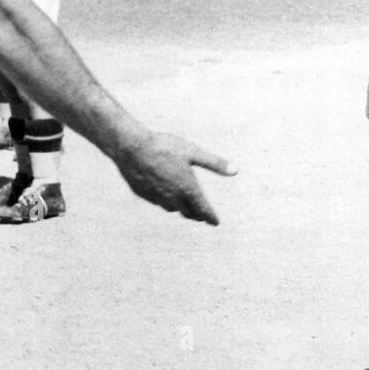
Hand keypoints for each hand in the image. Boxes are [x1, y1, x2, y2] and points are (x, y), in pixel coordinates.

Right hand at [114, 131, 237, 224]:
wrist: (131, 148)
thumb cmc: (164, 147)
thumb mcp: (193, 152)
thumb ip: (215, 163)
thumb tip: (236, 170)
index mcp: (187, 188)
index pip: (203, 209)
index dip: (210, 217)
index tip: (215, 222)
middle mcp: (172, 197)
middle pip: (188, 212)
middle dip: (197, 214)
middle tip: (202, 215)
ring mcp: (156, 197)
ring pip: (171, 209)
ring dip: (180, 209)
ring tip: (184, 206)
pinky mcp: (143, 194)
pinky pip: (157, 202)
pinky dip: (164, 201)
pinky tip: (163, 194)